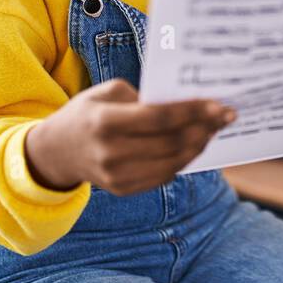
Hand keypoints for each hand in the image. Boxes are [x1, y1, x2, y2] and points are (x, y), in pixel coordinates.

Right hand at [25, 79, 234, 194]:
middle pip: (171, 143)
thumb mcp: (106, 92)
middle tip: (227, 116)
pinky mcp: (123, 190)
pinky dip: (184, 160)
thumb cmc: (88, 113)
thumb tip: (186, 103)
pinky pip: (164, 176)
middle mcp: (110, 153)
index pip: (159, 117)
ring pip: (173, 163)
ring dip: (198, 145)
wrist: (56, 151)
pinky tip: (195, 144)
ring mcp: (117, 177)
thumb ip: (143, 97)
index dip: (192, 112)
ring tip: (213, 130)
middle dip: (204, 129)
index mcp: (104, 122)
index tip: (219, 105)